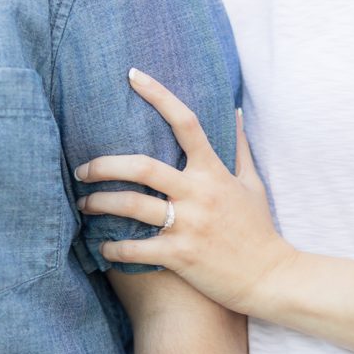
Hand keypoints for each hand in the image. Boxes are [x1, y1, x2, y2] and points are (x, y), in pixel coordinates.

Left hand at [75, 67, 296, 313]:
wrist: (272, 278)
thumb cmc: (258, 230)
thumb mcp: (253, 185)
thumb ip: (240, 148)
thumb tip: (236, 111)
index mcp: (213, 171)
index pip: (185, 122)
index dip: (158, 94)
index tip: (132, 75)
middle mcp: (198, 193)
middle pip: (141, 166)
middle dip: (103, 165)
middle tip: (81, 170)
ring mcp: (189, 224)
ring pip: (130, 205)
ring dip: (98, 204)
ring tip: (83, 204)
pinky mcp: (181, 255)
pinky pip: (135, 248)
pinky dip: (112, 247)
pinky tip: (102, 247)